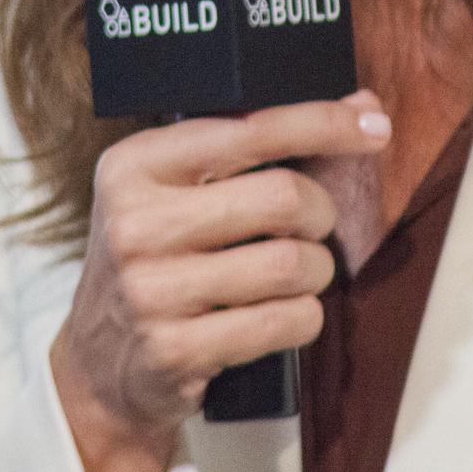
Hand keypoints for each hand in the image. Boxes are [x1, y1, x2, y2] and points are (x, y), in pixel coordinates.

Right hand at [49, 91, 391, 471]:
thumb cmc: (156, 261)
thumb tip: (359, 106)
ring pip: (292, 264)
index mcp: (135, 165)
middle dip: (319, 212)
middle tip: (311, 224)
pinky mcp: (175, 349)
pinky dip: (304, 317)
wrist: (100, 366)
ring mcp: (152, 289)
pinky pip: (284, 322)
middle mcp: (136, 222)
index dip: (323, 123)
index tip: (373, 122)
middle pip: (284, 197)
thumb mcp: (167, 191)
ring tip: (295, 275)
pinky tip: (282, 315)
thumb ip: (244, 149)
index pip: (249, 129)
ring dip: (315, 271)